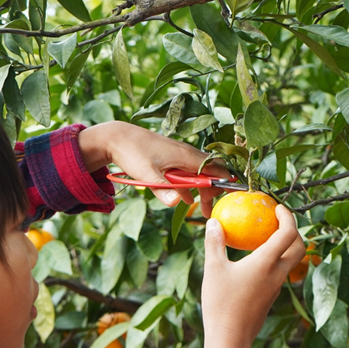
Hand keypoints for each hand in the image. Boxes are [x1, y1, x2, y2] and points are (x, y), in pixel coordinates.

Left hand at [77, 121, 229, 216]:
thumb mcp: (146, 174)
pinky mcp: (173, 157)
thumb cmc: (133, 153)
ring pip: (200, 172)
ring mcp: (180, 154)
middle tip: (208, 210)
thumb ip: (162, 189)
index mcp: (186, 156)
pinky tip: (187, 198)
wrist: (118, 137)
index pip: (215, 168)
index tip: (230, 196)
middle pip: (210, 172)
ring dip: (202, 190)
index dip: (224, 182)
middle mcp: (187, 153)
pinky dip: (191, 185)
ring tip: (202, 209)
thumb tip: (176, 203)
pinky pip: (189, 171)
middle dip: (213, 191)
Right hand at [200, 204, 305, 347]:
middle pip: (299, 248)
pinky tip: (255, 262)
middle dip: (294, 231)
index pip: (288, 233)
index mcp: (266, 263)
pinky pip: (279, 274)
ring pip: (290, 263)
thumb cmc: (221, 303)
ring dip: (285, 247)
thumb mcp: (213, 269)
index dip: (288, 217)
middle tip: (278, 222)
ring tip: (265, 239)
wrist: (230, 339)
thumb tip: (213, 222)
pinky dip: (274, 262)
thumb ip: (215, 243)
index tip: (277, 208)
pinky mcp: (270, 298)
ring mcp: (275, 288)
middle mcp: (276, 274)